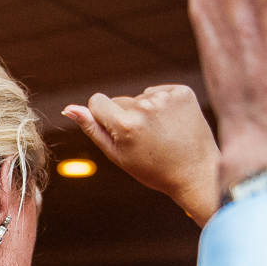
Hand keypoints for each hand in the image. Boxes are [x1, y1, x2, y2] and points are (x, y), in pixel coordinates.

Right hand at [63, 85, 220, 225]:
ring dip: (145, 111)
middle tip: (145, 140)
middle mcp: (145, 106)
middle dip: (125, 116)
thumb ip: (92, 129)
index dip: (102, 116)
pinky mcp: (182, 92)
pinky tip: (172, 124)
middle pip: (119, 100)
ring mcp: (166, 97)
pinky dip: (163, 105)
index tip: (117, 132)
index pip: (97, 101)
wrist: (197, 172)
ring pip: (140, 97)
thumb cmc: (153, 169)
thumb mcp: (117, 155)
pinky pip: (159, 92)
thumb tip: (69, 109)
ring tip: (161, 134)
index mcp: (125, 124)